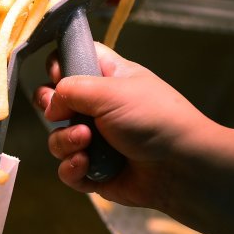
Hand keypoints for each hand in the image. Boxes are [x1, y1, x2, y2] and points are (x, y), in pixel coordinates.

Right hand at [33, 42, 215, 210]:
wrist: (182, 168)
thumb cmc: (154, 119)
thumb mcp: (111, 91)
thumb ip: (71, 89)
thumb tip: (51, 106)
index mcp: (108, 79)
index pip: (74, 61)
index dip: (59, 66)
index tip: (57, 75)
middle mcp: (99, 109)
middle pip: (55, 103)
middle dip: (51, 109)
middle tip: (59, 113)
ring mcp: (95, 142)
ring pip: (58, 139)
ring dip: (65, 142)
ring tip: (86, 143)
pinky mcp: (94, 172)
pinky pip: (67, 170)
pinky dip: (72, 168)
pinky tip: (85, 165)